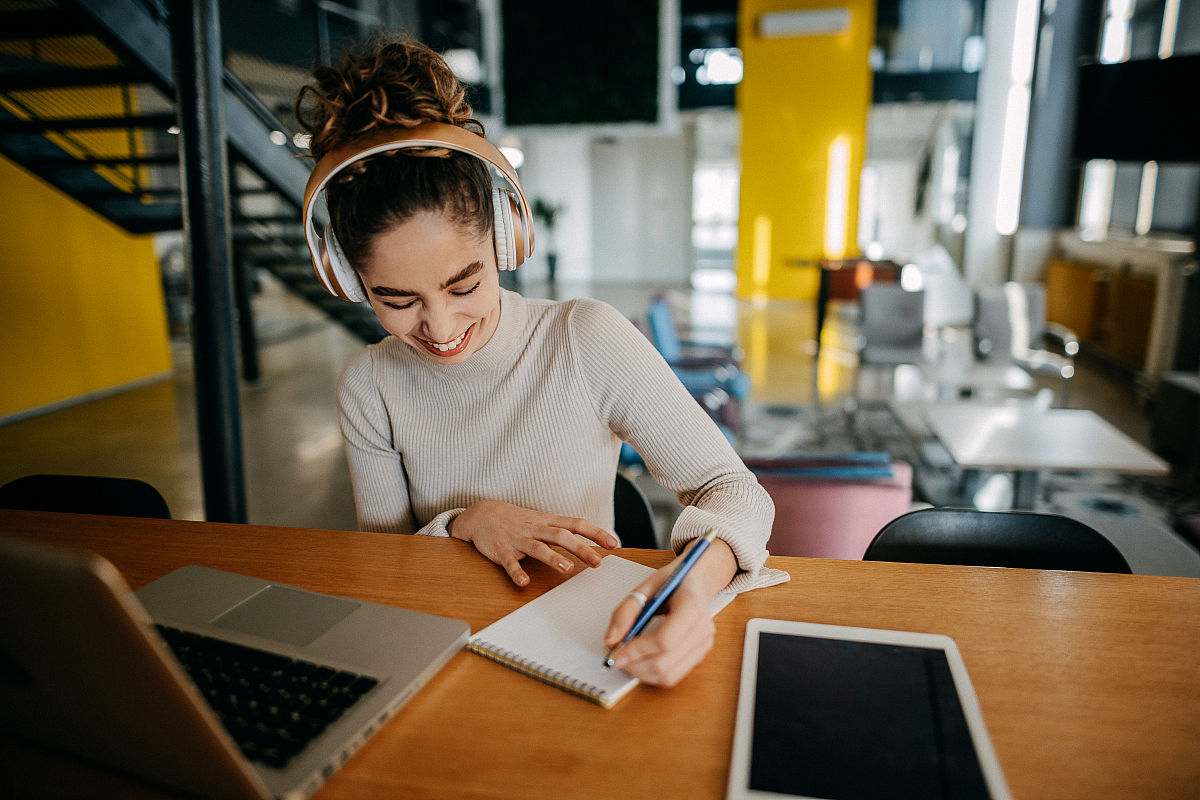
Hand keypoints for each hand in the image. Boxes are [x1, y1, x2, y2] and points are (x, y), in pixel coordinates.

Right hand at [448, 499, 618, 585]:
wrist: (480, 514)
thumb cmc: (516, 520)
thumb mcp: (541, 521)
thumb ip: (561, 532)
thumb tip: (589, 544)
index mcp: (547, 522)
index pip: (576, 524)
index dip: (595, 533)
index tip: (613, 543)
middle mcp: (535, 528)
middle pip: (561, 536)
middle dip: (580, 548)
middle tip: (597, 562)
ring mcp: (518, 538)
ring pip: (537, 547)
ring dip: (552, 557)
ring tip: (566, 568)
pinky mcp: (501, 550)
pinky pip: (509, 562)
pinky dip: (516, 571)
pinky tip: (524, 582)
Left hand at [602, 565, 715, 687]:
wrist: (696, 582)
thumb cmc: (672, 582)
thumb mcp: (645, 586)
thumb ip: (626, 611)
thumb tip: (611, 641)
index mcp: (692, 605)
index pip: (665, 639)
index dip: (637, 649)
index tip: (616, 651)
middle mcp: (702, 628)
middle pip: (665, 663)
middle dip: (634, 665)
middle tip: (615, 657)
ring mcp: (704, 644)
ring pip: (668, 675)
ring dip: (641, 673)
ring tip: (626, 660)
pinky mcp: (700, 655)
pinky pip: (673, 676)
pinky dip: (651, 674)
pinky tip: (640, 661)